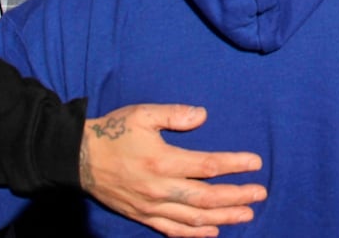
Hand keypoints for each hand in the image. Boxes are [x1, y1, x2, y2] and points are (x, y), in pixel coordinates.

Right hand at [80, 104, 266, 237]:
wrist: (78, 159)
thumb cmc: (114, 132)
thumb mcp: (142, 114)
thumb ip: (174, 114)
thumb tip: (203, 116)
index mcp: (162, 161)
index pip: (208, 166)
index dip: (235, 165)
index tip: (256, 163)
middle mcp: (159, 189)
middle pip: (207, 198)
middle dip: (237, 196)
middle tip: (260, 193)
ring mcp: (151, 207)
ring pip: (194, 218)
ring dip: (223, 217)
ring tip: (247, 214)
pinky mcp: (142, 216)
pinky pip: (172, 230)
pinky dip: (195, 234)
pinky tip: (213, 231)